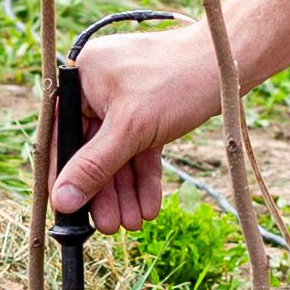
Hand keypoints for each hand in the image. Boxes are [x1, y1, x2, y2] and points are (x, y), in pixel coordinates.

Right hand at [53, 20, 223, 231]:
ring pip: (117, 152)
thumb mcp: (130, 129)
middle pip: (90, 149)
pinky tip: (149, 205)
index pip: (60, 136)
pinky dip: (143, 174)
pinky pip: (137, 147)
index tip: (67, 211)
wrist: (229, 62)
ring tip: (133, 222)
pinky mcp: (147, 110)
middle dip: (104, 190)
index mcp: (79, 78)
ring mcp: (122, 98)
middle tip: (108, 226)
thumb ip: (93, 166)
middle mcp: (95, 86)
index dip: (64, 176)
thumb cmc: (176, 81)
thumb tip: (63, 200)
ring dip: (124, 190)